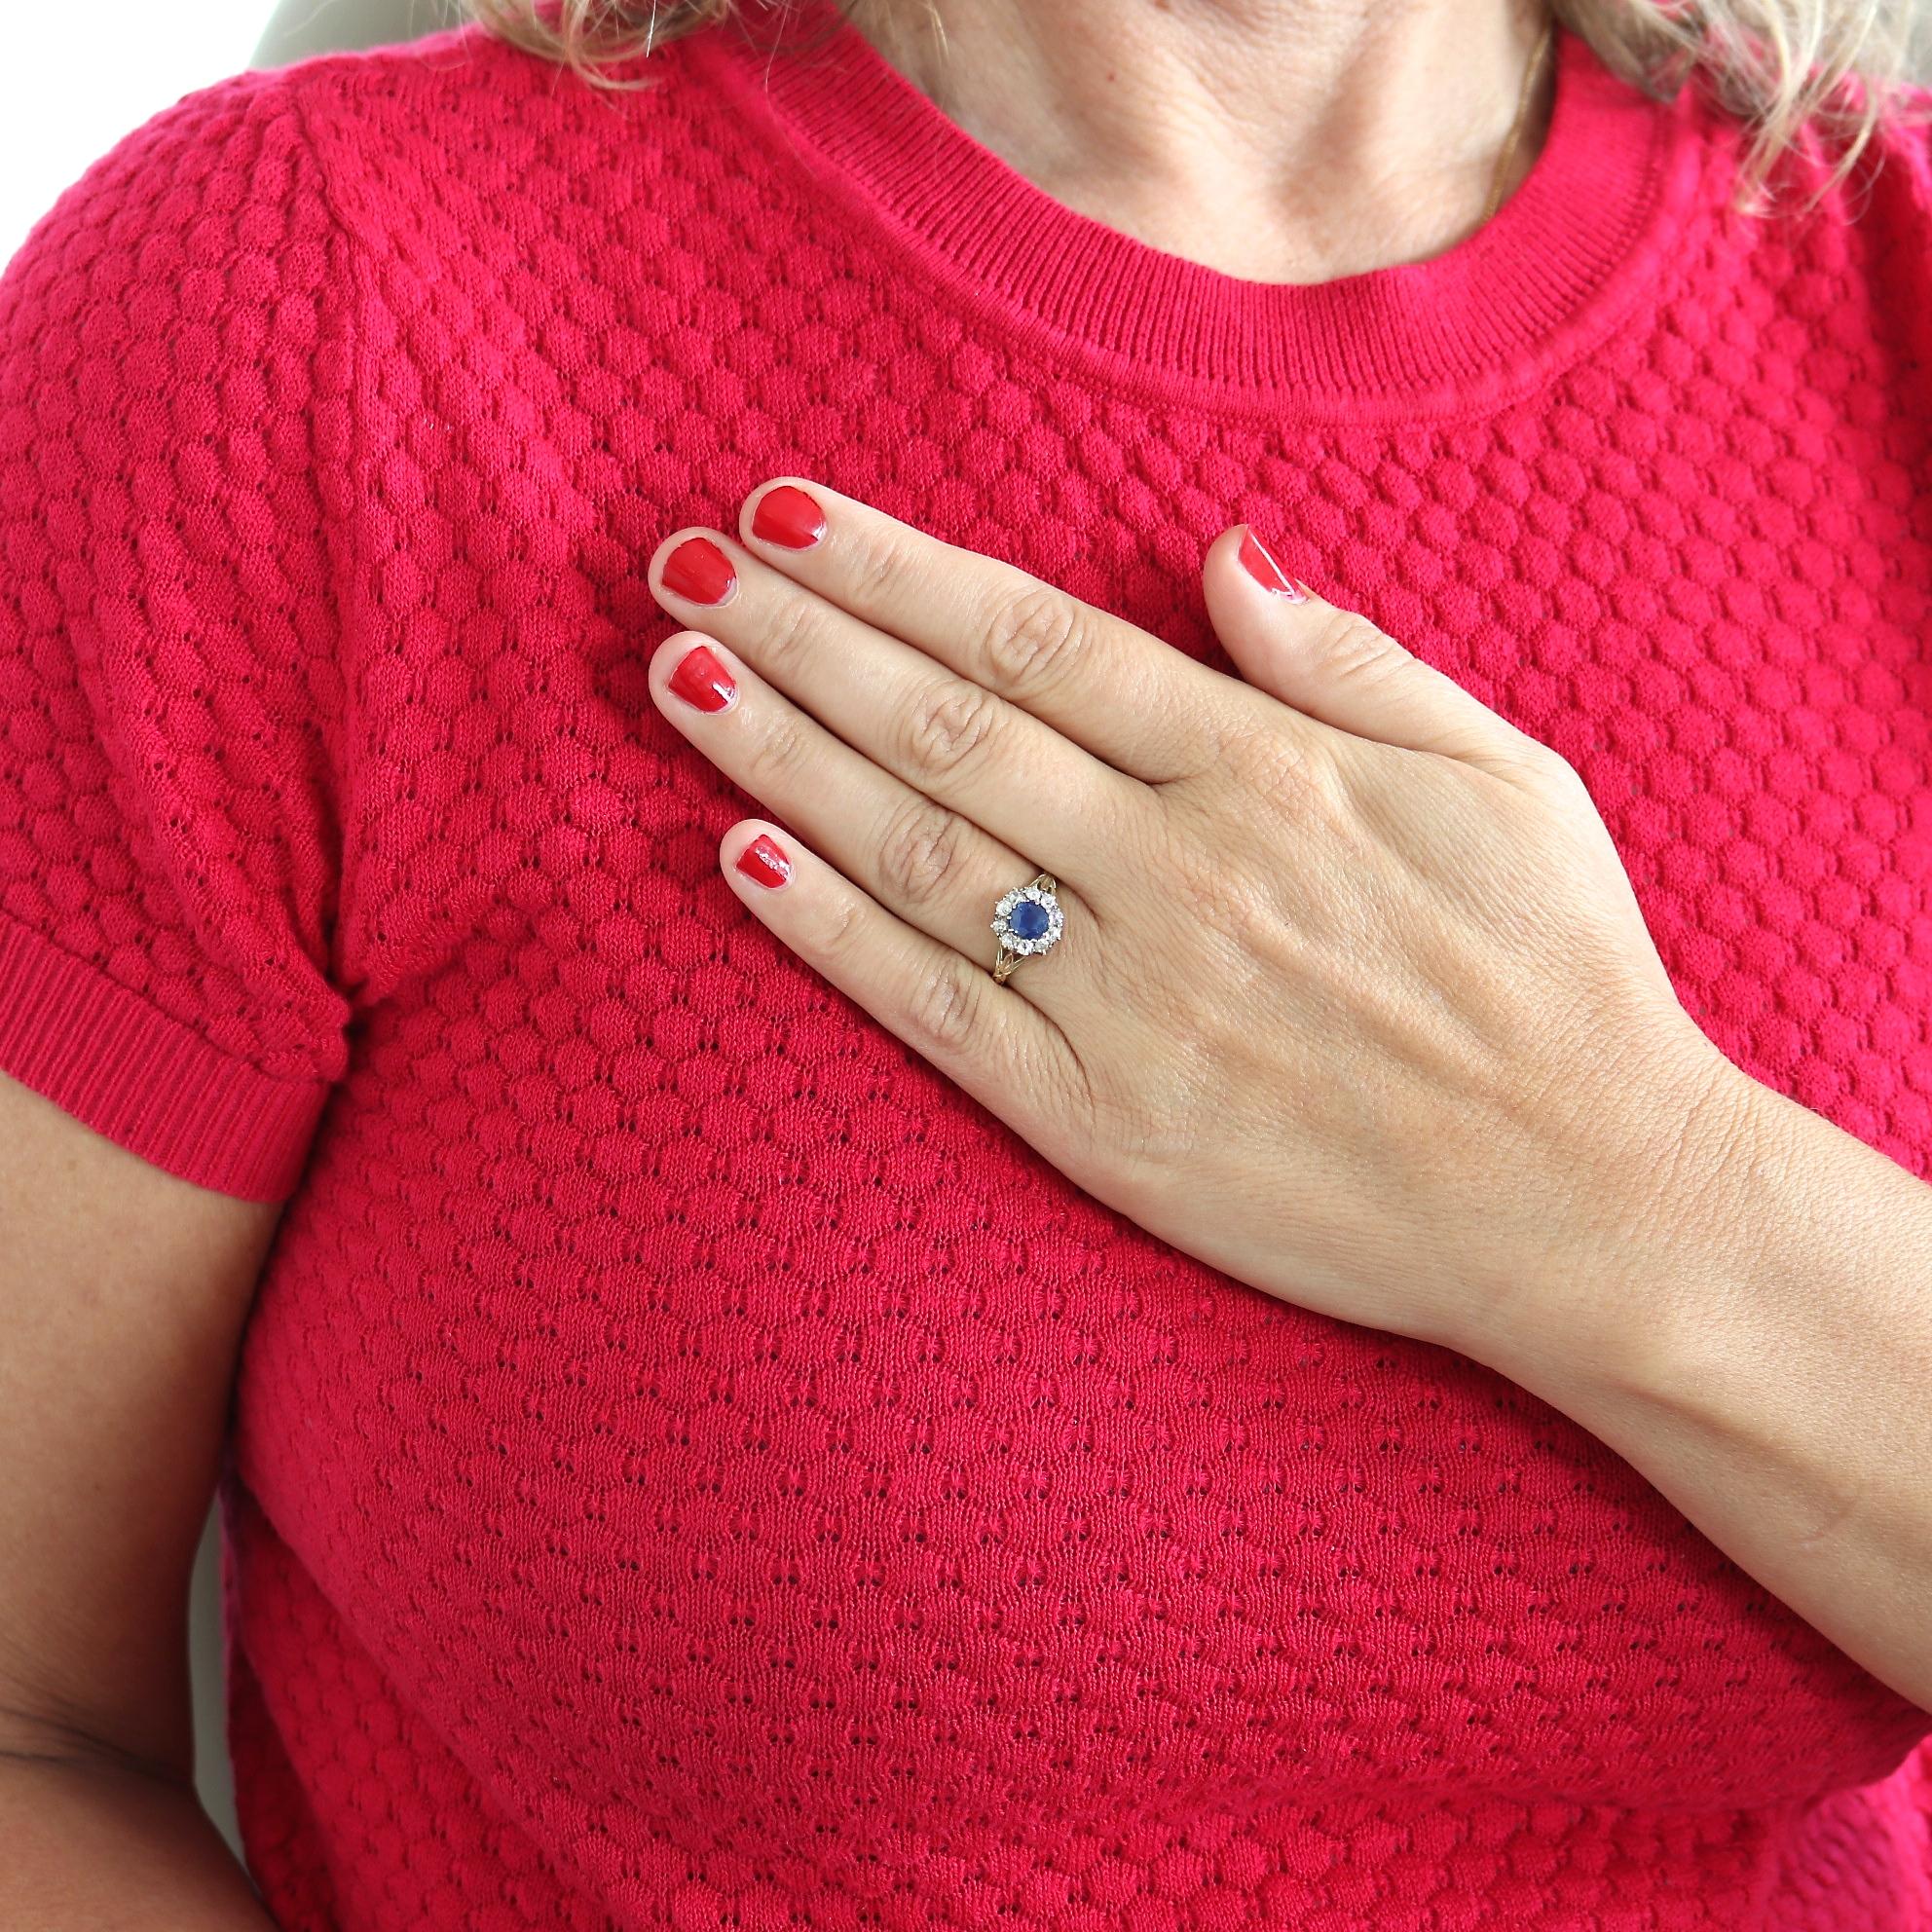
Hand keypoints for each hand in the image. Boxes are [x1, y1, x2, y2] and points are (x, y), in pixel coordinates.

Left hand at [643, 478, 1745, 1365]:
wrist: (1593, 1202)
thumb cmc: (1562, 976)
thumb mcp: (1506, 776)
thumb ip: (1347, 660)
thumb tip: (1220, 554)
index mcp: (1267, 770)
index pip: (1033, 638)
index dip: (897, 572)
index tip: (789, 513)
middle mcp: (1175, 869)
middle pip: (946, 724)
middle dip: (800, 634)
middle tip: (680, 564)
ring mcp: (1126, 1000)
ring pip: (916, 849)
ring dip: (780, 755)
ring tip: (675, 672)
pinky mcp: (1099, 1121)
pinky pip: (935, 1010)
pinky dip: (830, 932)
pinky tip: (739, 860)